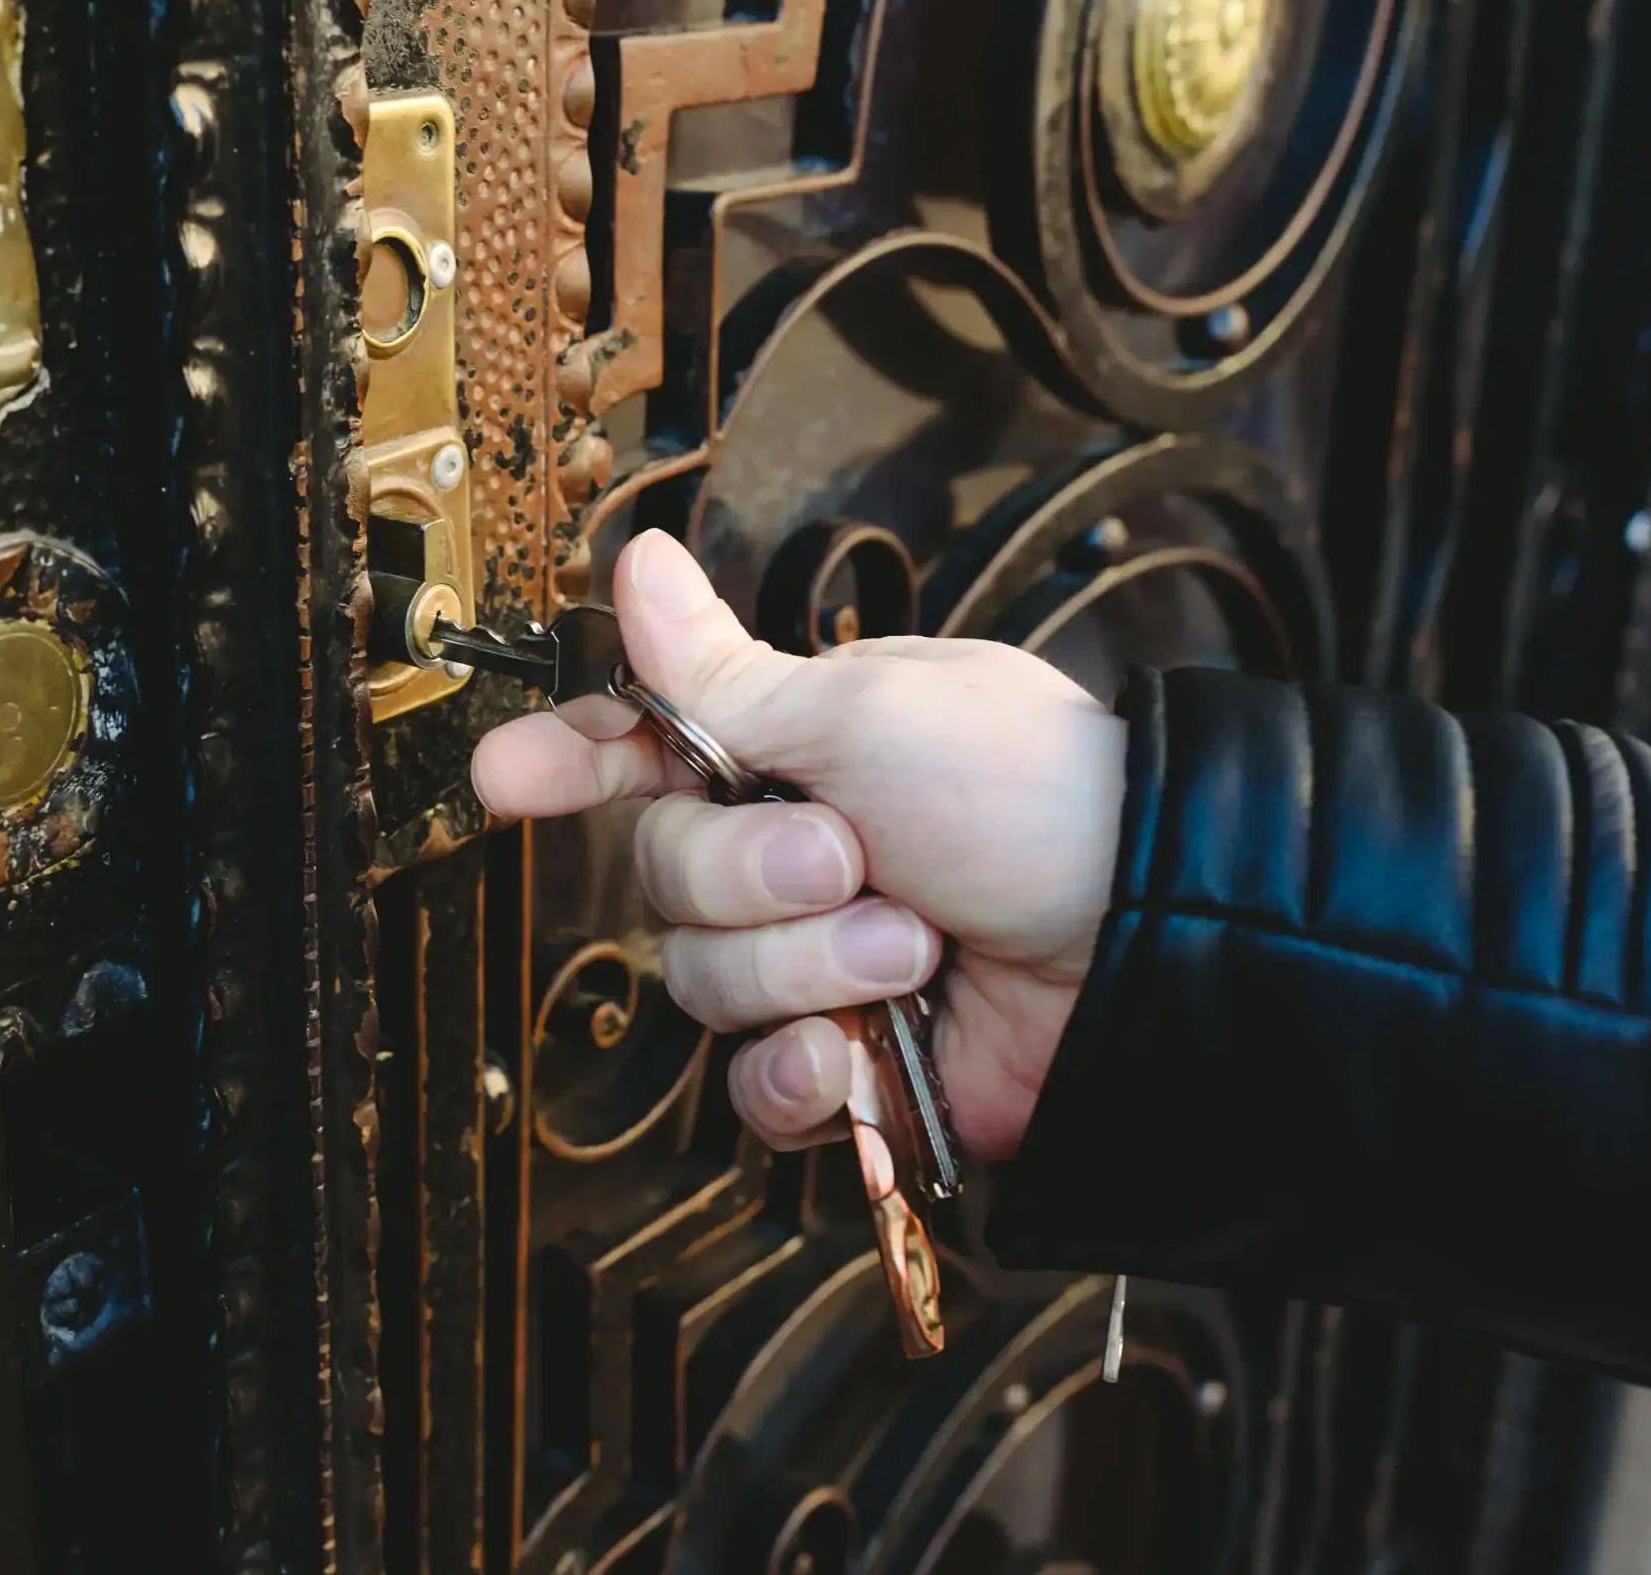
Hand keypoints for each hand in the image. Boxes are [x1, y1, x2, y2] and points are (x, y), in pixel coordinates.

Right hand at [470, 530, 1126, 1160]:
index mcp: (790, 749)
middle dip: (750, 876)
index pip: (641, 752)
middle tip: (849, 857)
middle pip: (661, 880)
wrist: (1146, 938)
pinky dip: (804, 1072)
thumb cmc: (1028, 793)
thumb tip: (638, 563)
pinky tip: (861, 1047)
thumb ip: (722, 675)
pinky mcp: (847, 1063)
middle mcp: (790, 853)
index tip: (504, 779)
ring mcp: (815, 962)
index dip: (569, 764)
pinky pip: (753, 1088)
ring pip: (702, 984)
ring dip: (804, 968)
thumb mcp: (867, 712)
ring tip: (911, 944)